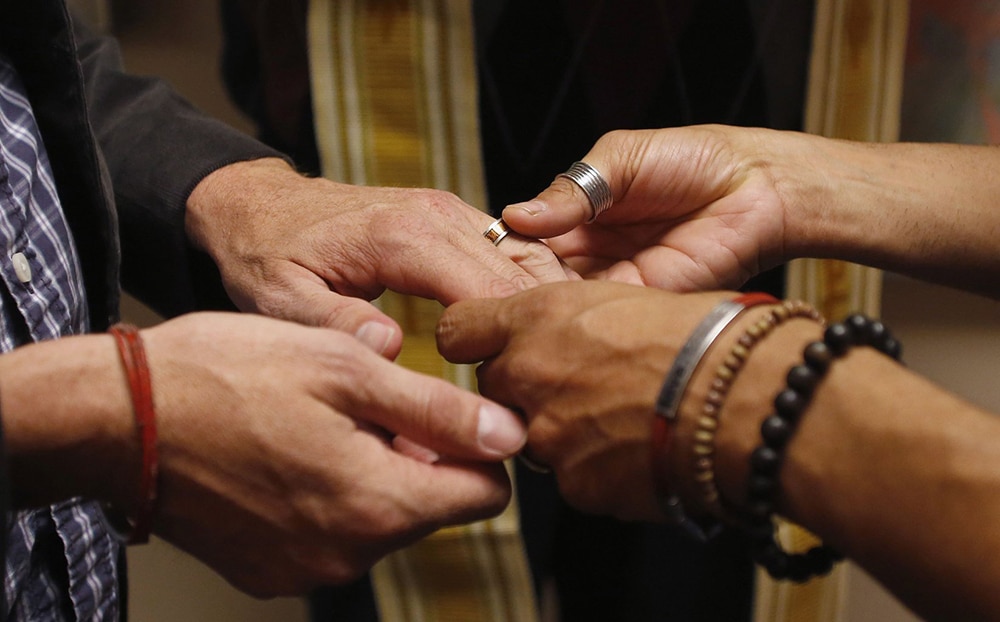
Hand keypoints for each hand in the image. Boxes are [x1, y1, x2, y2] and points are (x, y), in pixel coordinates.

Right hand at [139, 312, 525, 595]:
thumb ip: (437, 411)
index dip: (478, 449)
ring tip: (322, 422)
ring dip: (372, 473)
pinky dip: (329, 497)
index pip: (485, 496)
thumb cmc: (227, 375)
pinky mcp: (269, 571)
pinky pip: (332, 536)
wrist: (119, 418)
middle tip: (368, 403)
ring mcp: (304, 569)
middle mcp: (348, 553)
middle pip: (431, 508)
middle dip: (419, 457)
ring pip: (381, 520)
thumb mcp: (343, 369)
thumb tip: (508, 435)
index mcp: (378, 503)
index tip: (448, 413)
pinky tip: (292, 453)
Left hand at [186, 158, 571, 357]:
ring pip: (526, 257)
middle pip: (518, 277)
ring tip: (547, 361)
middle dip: (533, 333)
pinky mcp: (453, 216)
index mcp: (402, 237)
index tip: (506, 398)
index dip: (506, 347)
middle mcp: (438, 215)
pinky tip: (534, 327)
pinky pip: (512, 247)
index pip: (487, 293)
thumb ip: (335, 323)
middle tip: (536, 391)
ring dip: (542, 306)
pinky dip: (531, 285)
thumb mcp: (281, 298)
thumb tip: (392, 348)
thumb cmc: (267, 255)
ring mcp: (450, 211)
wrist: (259, 206)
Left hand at [436, 281, 729, 520]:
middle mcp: (529, 375)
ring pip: (532, 436)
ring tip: (624, 416)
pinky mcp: (577, 486)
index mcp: (537, 318)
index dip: (475, 339)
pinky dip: (598, 467)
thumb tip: (561, 333)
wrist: (749, 399)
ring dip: (564, 429)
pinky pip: (573, 476)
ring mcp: (548, 437)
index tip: (490, 344)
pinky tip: (640, 448)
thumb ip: (571, 318)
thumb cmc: (705, 335)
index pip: (457, 330)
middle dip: (525, 387)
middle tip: (579, 383)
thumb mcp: (626, 298)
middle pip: (494, 387)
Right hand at [501, 125, 790, 291]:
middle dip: (511, 285)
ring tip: (502, 307)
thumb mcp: (621, 160)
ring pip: (562, 302)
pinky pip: (599, 314)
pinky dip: (574, 316)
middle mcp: (591, 256)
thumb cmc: (695, 160)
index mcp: (579, 218)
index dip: (500, 251)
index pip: (526, 241)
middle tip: (477, 293)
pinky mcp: (641, 302)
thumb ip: (571, 190)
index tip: (469, 260)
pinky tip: (547, 314)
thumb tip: (515, 216)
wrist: (758, 186)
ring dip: (536, 305)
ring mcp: (614, 282)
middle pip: (536, 278)